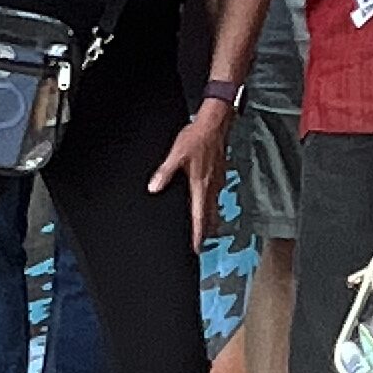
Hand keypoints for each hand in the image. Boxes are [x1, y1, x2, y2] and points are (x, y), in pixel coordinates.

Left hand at [149, 96, 232, 238]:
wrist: (214, 124)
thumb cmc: (197, 138)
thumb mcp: (176, 155)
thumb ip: (164, 173)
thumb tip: (153, 188)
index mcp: (200, 186)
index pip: (199, 217)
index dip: (197, 234)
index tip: (196, 248)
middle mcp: (211, 186)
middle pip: (210, 217)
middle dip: (206, 232)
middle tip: (201, 244)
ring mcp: (217, 180)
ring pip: (214, 207)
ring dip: (209, 219)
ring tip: (204, 228)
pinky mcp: (219, 174)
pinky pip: (215, 195)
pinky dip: (210, 204)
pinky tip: (205, 201)